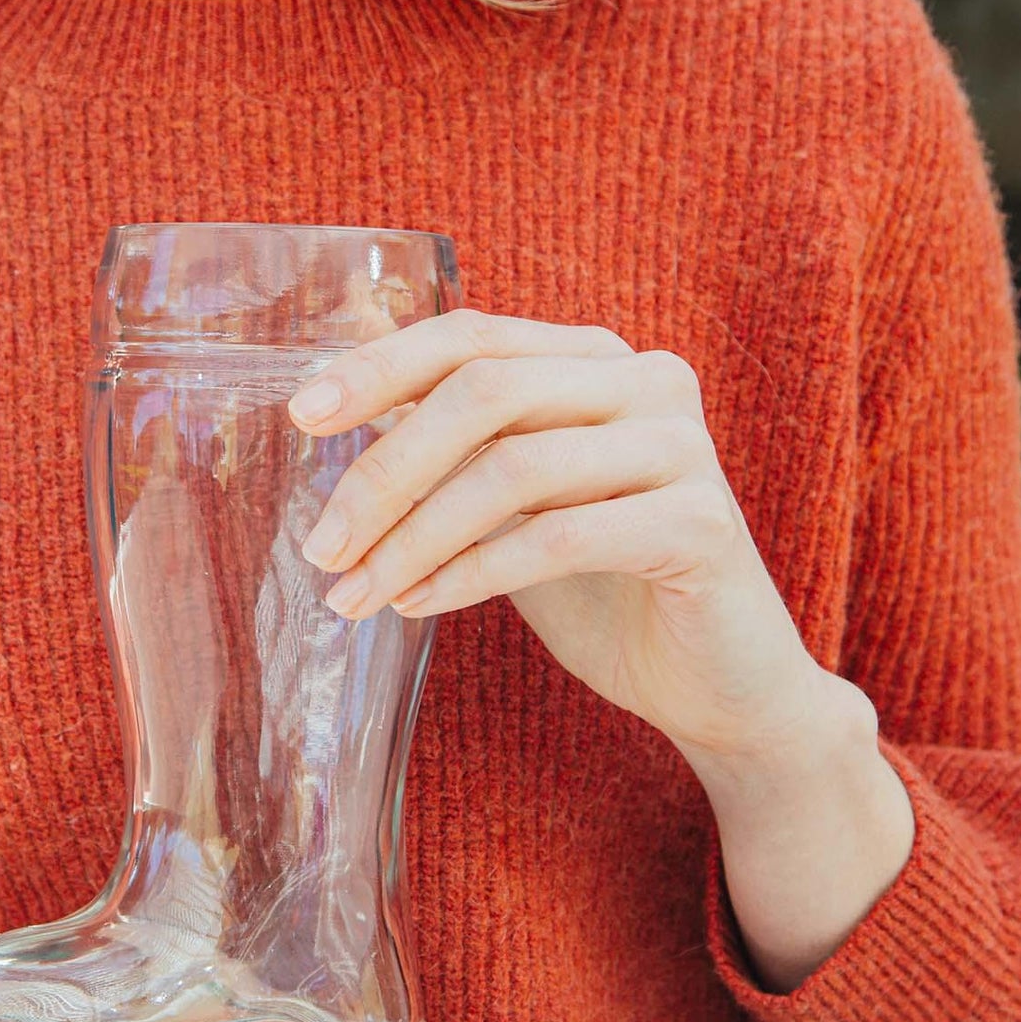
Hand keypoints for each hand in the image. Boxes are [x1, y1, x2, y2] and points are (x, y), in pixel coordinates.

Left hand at [287, 309, 840, 768]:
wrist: (718, 684)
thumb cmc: (602, 589)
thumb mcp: (509, 506)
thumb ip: (450, 449)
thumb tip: (342, 405)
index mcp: (596, 360)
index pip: (471, 336)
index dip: (380, 368)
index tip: (302, 419)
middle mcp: (648, 381)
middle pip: (485, 392)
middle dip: (385, 472)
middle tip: (322, 547)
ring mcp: (682, 447)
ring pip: (514, 467)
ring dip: (414, 538)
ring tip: (356, 595)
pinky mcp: (699, 524)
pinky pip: (559, 536)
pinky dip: (472, 572)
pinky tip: (419, 606)